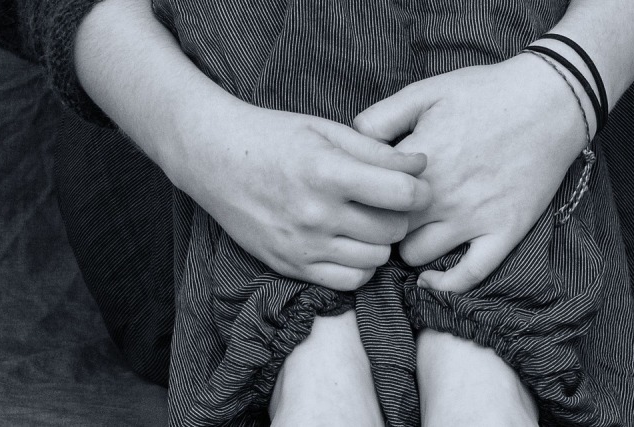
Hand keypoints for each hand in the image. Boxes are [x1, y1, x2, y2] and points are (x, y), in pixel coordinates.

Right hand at [157, 99, 431, 290]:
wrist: (213, 158)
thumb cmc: (271, 137)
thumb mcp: (325, 130)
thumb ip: (376, 151)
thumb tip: (421, 167)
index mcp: (327, 172)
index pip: (402, 194)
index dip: (420, 189)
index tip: (415, 184)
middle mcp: (315, 214)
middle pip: (393, 230)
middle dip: (400, 215)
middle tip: (388, 202)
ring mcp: (301, 245)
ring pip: (375, 259)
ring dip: (380, 242)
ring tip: (366, 221)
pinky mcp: (289, 265)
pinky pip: (348, 282)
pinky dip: (360, 266)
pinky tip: (350, 244)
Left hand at [353, 53, 588, 292]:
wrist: (550, 101)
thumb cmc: (485, 92)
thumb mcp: (424, 92)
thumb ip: (379, 118)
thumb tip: (349, 142)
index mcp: (417, 162)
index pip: (366, 197)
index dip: (358, 198)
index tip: (360, 195)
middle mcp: (441, 196)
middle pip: (385, 229)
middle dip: (377, 225)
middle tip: (379, 216)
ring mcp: (474, 218)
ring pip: (417, 255)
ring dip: (407, 247)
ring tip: (409, 234)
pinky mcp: (504, 232)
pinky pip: (468, 276)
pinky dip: (445, 284)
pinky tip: (431, 279)